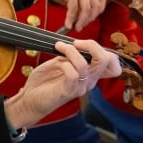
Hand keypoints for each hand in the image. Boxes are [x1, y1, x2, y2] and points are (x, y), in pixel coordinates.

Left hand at [4, 39, 120, 128]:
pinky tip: (58, 63)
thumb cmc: (44, 81)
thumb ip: (70, 55)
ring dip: (70, 51)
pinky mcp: (68, 91)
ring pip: (85, 64)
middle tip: (75, 43)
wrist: (31, 99)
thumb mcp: (59, 62)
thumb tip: (75, 46)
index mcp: (89, 73)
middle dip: (92, 45)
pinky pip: (73, 74)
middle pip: (106, 60)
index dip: (103, 49)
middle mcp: (89, 80)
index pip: (112, 63)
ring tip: (59, 47)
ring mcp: (79, 87)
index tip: (82, 44)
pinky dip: (65, 64)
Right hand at [25, 0, 106, 30]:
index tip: (91, 19)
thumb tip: (83, 18)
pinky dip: (71, 19)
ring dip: (81, 21)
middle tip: (82, 25)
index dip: (98, 12)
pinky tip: (68, 23)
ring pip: (86, 9)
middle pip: (96, 6)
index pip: (102, 0)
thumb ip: (80, 4)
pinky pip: (73, 9)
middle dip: (89, 19)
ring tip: (76, 27)